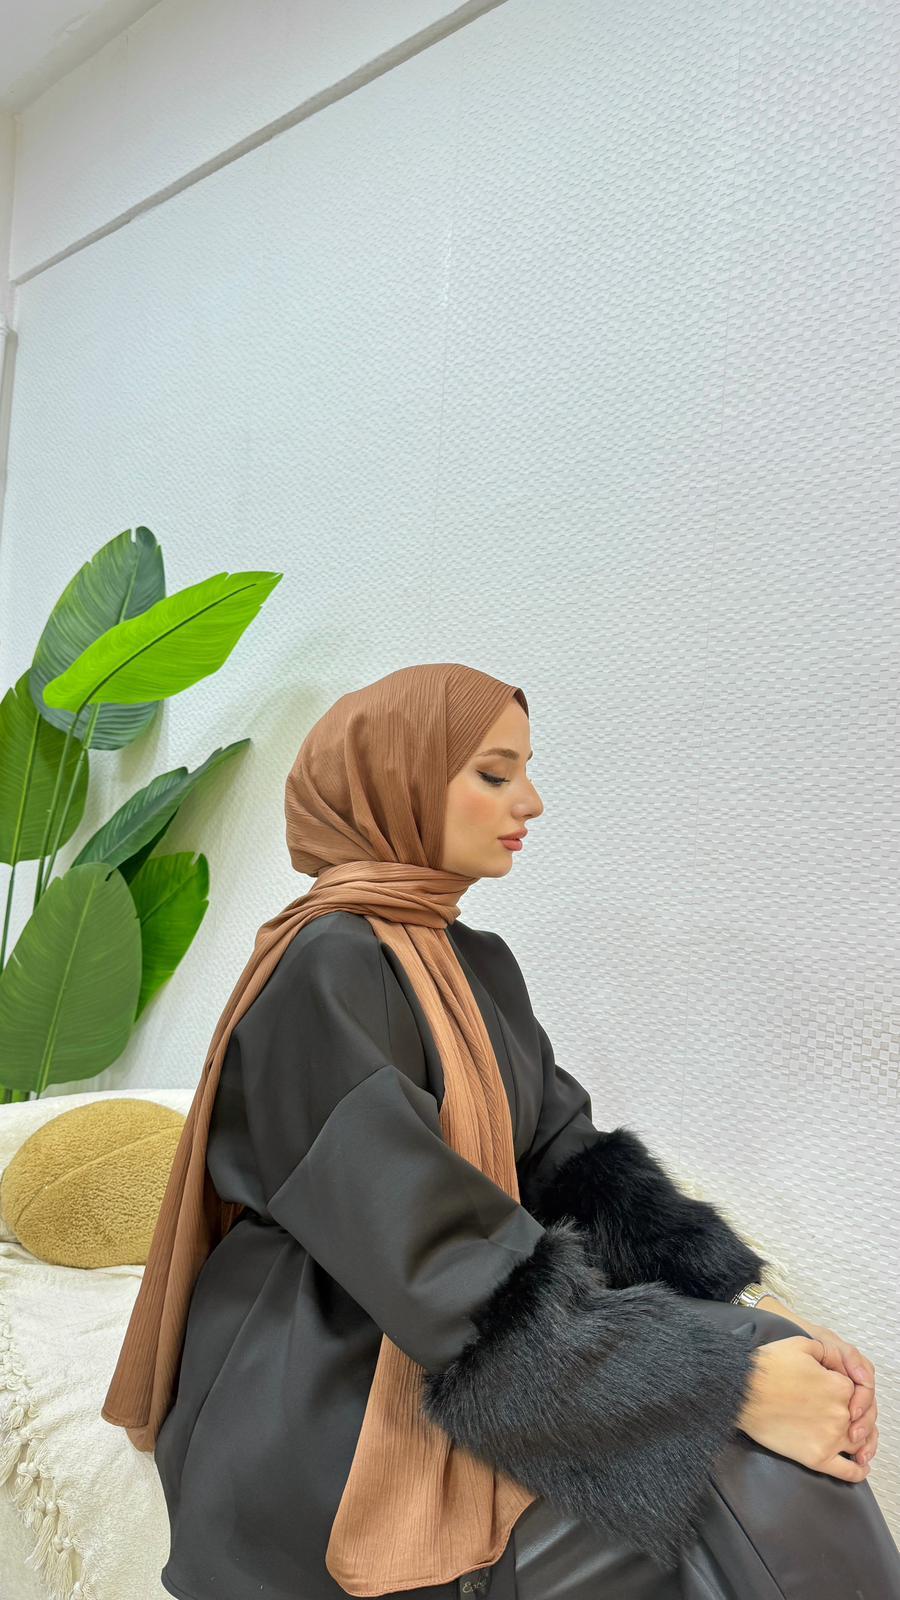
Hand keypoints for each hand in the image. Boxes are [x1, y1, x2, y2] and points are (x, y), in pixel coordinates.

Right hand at [758, 1298, 877, 1469]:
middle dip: (853, 1416)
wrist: (741, 1392)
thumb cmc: (767, 1366)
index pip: (857, 1392)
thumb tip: (837, 1363)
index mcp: (841, 1386)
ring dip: (860, 1442)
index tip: (831, 1391)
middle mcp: (842, 1413)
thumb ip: (827, 1351)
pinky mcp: (817, 1458)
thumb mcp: (801, 1344)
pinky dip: (858, 1470)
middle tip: (833, 1413)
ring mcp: (831, 1438)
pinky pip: (848, 1470)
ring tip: (852, 1440)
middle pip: (860, 1418)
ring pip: (858, 1443)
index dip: (846, 1391)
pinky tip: (861, 1467)